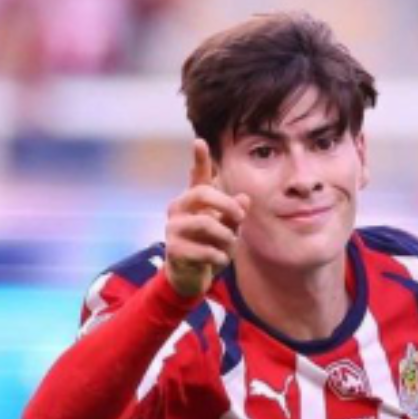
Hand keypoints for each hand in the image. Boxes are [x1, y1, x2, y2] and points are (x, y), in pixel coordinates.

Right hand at [165, 139, 249, 297]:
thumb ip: (234, 215)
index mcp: (193, 201)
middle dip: (227, 204)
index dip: (199, 159)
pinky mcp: (173, 249)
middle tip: (240, 218)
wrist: (190, 277)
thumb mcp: (227, 230)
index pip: (197, 176)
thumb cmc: (209, 247)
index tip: (199, 141)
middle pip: (202, 193)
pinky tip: (220, 260)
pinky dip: (219, 256)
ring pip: (206, 223)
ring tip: (231, 245)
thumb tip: (244, 199)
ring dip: (226, 236)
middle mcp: (179, 209)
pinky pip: (204, 249)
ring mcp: (173, 228)